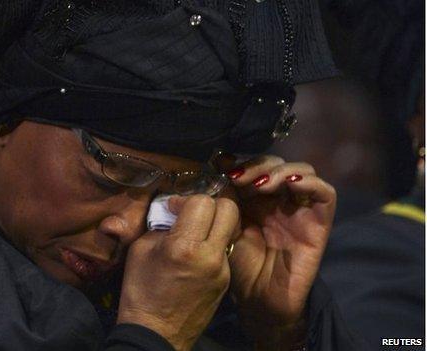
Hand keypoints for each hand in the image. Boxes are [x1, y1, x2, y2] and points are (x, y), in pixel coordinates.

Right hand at [117, 194, 239, 350]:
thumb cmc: (140, 292)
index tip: (173, 209)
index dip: (185, 200)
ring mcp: (223, 270)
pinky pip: (225, 250)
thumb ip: (161, 226)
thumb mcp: (140, 250)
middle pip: (229, 209)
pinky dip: (212, 245)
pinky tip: (195, 256)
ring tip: (193, 234)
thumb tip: (174, 214)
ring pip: (230, 229)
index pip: (203, 202)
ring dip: (214, 225)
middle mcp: (210, 255)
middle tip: (192, 215)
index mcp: (185, 246)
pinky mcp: (227, 281)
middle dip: (210, 205)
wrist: (156, 334)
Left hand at [226, 156, 335, 349]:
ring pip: (302, 171)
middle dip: (257, 165)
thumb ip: (209, 212)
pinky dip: (310, 182)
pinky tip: (290, 184)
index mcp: (255, 199)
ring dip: (281, 170)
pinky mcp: (319, 222)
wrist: (260, 300)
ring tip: (261, 184)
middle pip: (276, 164)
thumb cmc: (240, 267)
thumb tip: (174, 198)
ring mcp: (300, 209)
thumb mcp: (221, 232)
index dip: (240, 162)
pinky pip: (325, 194)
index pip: (253, 166)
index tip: (220, 167)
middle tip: (239, 178)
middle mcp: (279, 200)